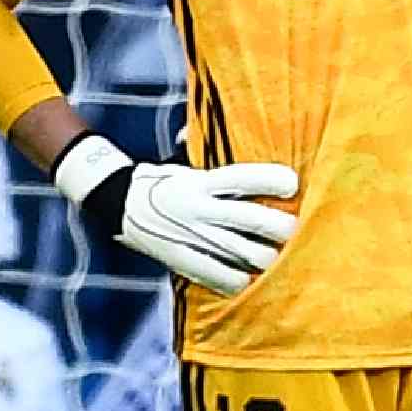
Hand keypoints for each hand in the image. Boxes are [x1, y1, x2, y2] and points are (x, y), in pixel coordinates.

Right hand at [57, 137, 301, 292]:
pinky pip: (225, 278)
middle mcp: (201, 209)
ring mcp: (195, 238)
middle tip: (290, 228)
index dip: (273, 181)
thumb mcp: (184, 164)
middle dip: (282, 226)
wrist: (119, 206)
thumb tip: (225, 130)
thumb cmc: (162, 181)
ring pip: (248, 254)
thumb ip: (208, 154)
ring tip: (272, 253)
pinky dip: (241, 280)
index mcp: (201, 181)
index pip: (244, 178)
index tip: (292, 184)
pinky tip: (245, 276)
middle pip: (255, 220)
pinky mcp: (186, 262)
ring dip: (267, 256)